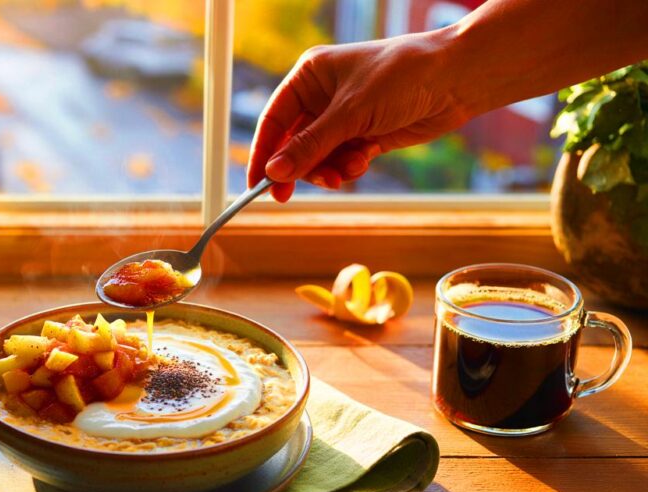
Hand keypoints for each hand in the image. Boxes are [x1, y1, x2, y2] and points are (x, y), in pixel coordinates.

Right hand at [248, 30, 472, 200]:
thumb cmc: (403, 77)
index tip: (257, 185)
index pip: (273, 120)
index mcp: (310, 76)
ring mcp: (344, 117)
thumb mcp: (351, 113)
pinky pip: (341, 160)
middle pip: (294, 144)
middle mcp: (322, 96)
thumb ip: (310, 145)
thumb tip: (274, 172)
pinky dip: (349, 167)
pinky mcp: (365, 134)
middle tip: (298, 192)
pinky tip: (364, 161)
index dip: (262, 153)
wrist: (457, 79)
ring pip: (318, 157)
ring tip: (346, 171)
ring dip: (328, 169)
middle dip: (301, 167)